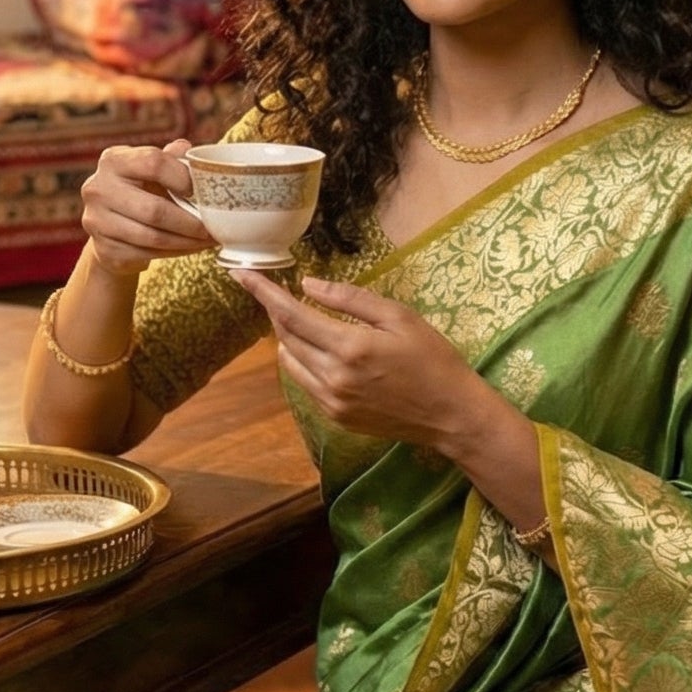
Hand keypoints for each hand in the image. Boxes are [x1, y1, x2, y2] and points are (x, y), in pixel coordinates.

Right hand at [81, 137, 204, 276]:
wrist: (110, 228)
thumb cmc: (140, 191)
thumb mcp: (151, 170)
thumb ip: (171, 158)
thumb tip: (191, 153)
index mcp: (113, 160)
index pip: (153, 162)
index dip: (183, 177)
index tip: (200, 191)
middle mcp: (98, 188)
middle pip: (154, 209)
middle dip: (190, 222)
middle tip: (212, 227)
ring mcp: (97, 221)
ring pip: (153, 237)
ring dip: (186, 241)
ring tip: (207, 240)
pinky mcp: (104, 250)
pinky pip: (147, 254)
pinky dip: (175, 253)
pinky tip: (190, 248)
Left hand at [237, 270, 490, 453]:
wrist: (450, 414)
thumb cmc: (432, 359)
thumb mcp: (399, 317)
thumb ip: (351, 300)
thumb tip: (309, 285)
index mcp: (349, 347)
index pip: (291, 315)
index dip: (264, 293)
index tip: (241, 274)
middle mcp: (333, 377)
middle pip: (285, 338)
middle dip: (275, 312)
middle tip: (273, 292)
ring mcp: (332, 401)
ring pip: (291, 363)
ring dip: (286, 338)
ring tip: (296, 318)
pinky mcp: (336, 417)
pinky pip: (305, 384)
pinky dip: (301, 362)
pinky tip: (314, 351)